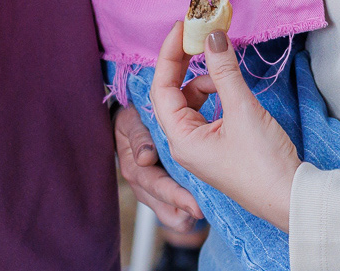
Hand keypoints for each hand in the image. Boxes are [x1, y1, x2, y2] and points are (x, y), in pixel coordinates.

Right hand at [114, 105, 203, 230]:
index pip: (157, 188)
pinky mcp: (165, 198)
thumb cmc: (132, 121)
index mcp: (135, 170)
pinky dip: (191, 212)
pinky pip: (179, 216)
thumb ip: (138, 138)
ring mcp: (154, 196)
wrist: (131, 125)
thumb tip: (145, 158)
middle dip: (188, 213)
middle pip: (168, 213)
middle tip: (209, 212)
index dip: (177, 198)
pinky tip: (204, 201)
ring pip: (175, 219)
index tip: (196, 207)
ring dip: (190, 215)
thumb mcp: (130, 123)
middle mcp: (144, 188)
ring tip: (209, 207)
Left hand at [149, 21, 300, 231]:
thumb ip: (224, 70)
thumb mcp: (243, 110)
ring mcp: (201, 146)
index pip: (162, 87)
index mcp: (181, 139)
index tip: (182, 28)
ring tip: (227, 69)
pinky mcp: (219, 146)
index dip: (169, 54)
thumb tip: (212, 36)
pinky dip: (218, 93)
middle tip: (199, 35)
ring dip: (206, 78)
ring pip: (192, 100)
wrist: (290, 198)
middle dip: (185, 63)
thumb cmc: (263, 163)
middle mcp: (185, 143)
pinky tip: (234, 90)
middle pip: (173, 92)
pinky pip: (208, 110)